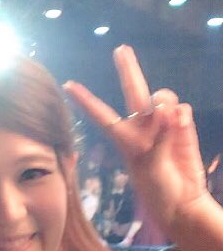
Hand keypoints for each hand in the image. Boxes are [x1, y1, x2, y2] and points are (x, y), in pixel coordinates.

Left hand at [64, 45, 206, 236]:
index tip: (67, 85)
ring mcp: (163, 125)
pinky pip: (182, 109)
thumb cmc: (157, 189)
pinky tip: (180, 126)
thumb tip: (168, 110)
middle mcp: (141, 128)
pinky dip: (181, 115)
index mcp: (124, 140)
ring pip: (162, 97)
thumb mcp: (150, 168)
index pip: (102, 115)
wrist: (183, 200)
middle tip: (120, 49)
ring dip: (164, 100)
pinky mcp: (183, 127)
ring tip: (166, 118)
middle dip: (128, 69)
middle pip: (133, 91)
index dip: (86, 100)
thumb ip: (158, 138)